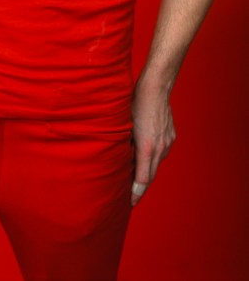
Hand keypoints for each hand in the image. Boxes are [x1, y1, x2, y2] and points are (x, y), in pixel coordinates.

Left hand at [131, 78, 175, 205]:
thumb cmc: (135, 104)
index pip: (142, 178)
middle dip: (141, 186)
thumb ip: (123, 145)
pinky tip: (144, 154)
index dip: (136, 192)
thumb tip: (118, 159)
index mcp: (146, 147)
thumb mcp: (124, 125)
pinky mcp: (171, 136)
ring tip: (134, 175)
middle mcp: (160, 148)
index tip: (131, 202)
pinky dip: (153, 156)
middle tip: (131, 196)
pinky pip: (161, 152)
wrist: (155, 88)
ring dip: (147, 169)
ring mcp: (167, 142)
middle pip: (150, 174)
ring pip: (156, 163)